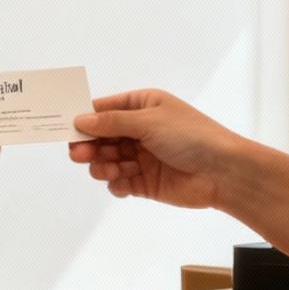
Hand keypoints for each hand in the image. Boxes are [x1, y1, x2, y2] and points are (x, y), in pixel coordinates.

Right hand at [68, 89, 238, 209]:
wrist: (223, 171)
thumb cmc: (191, 136)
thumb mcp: (149, 121)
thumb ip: (112, 122)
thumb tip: (80, 119)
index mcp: (142, 106)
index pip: (104, 109)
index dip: (84, 118)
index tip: (65, 127)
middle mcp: (140, 130)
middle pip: (101, 137)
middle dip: (89, 145)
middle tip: (78, 154)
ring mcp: (142, 157)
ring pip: (107, 160)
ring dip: (102, 165)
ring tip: (107, 169)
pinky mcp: (145, 182)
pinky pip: (119, 182)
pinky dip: (116, 183)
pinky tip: (122, 183)